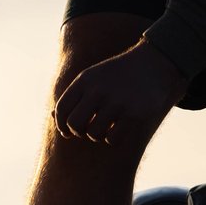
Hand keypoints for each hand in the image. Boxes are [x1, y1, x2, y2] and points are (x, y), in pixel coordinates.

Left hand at [52, 41, 187, 147]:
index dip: (60, 124)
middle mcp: (99, 91)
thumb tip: (52, 116)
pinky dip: (111, 139)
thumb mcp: (92, 77)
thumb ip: (74, 95)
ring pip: (93, 134)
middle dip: (77, 132)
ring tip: (103, 129)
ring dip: (96, 136)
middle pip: (75, 124)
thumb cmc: (116, 75)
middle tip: (86, 131)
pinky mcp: (134, 114)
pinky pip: (112, 139)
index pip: (62, 108)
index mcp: (85, 80)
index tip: (67, 131)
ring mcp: (117, 103)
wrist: (153, 65)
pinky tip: (116, 131)